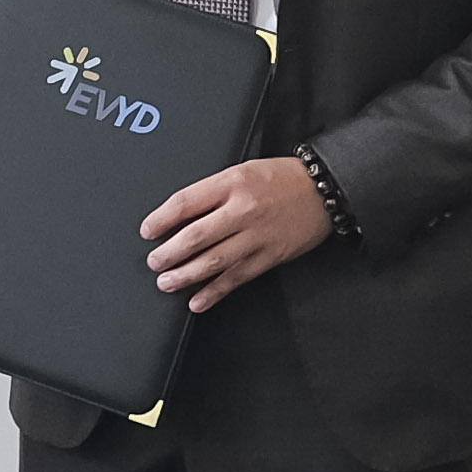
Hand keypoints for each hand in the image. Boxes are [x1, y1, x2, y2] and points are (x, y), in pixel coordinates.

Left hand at [141, 156, 331, 312]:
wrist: (323, 191)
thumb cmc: (279, 179)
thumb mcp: (241, 172)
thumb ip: (212, 192)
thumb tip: (178, 216)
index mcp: (231, 184)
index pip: (185, 203)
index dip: (161, 219)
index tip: (147, 231)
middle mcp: (243, 210)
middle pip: (196, 236)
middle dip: (169, 253)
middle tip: (154, 261)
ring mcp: (257, 236)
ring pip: (213, 261)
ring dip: (186, 275)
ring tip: (166, 282)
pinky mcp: (270, 257)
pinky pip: (237, 278)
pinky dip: (215, 292)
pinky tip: (198, 300)